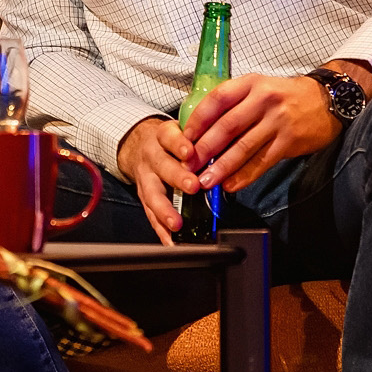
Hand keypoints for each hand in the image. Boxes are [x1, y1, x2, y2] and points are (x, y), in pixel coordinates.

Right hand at [116, 116, 202, 243]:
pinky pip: (151, 214)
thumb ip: (204, 141)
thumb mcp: (184, 131)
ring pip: (153, 194)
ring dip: (165, 210)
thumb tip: (232, 153)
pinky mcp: (144, 196)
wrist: (139, 145)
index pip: (170, 137)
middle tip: (192, 186)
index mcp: (164, 137)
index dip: (179, 144)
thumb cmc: (172, 141)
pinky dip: (161, 228)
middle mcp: (152, 157)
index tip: (190, 152)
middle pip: (162, 166)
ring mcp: (146, 178)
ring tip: (176, 222)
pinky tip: (170, 240)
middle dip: (177, 177)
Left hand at [182, 73, 343, 193]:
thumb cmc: (285, 96)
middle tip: (189, 165)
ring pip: (244, 147)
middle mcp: (263, 100)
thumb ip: (234, 104)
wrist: (328, 100)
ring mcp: (278, 121)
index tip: (185, 138)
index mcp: (250, 84)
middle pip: (227, 126)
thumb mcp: (258, 88)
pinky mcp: (290, 141)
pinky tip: (231, 185)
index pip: (217, 100)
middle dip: (205, 149)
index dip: (198, 120)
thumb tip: (202, 130)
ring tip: (206, 181)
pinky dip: (245, 175)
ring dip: (222, 167)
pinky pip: (263, 161)